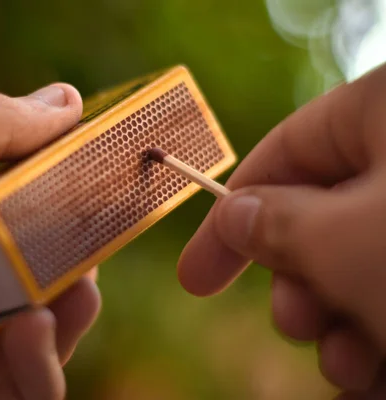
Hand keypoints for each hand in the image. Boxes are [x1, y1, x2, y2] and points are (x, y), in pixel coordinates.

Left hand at [0, 84, 100, 398]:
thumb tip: (64, 103)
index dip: (37, 194)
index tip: (82, 180)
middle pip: (11, 276)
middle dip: (64, 260)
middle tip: (94, 243)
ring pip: (21, 342)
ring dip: (64, 316)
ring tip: (78, 292)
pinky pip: (11, 395)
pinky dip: (38, 369)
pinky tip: (33, 334)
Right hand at [178, 63, 385, 397]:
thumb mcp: (340, 240)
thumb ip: (273, 224)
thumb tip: (235, 217)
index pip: (285, 151)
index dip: (231, 214)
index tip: (197, 275)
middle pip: (321, 215)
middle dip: (297, 285)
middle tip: (296, 326)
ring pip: (360, 264)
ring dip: (338, 326)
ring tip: (351, 364)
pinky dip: (380, 332)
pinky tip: (380, 372)